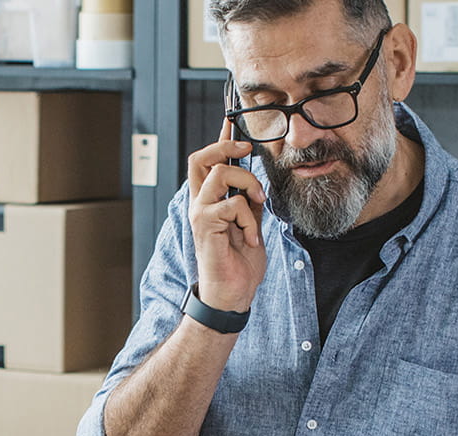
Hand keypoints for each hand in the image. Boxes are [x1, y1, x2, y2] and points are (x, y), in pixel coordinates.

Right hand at [185, 119, 268, 313]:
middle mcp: (200, 203)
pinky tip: (251, 237)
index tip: (231, 117)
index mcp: (210, 201)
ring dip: (246, 184)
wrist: (232, 295)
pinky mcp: (205, 226)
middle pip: (200, 157)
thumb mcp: (251, 225)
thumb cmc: (239, 263)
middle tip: (247, 149)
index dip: (221, 137)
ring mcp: (200, 213)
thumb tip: (257, 182)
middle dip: (225, 145)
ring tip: (258, 203)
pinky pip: (231, 204)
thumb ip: (249, 202)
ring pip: (220, 173)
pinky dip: (248, 218)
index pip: (210, 161)